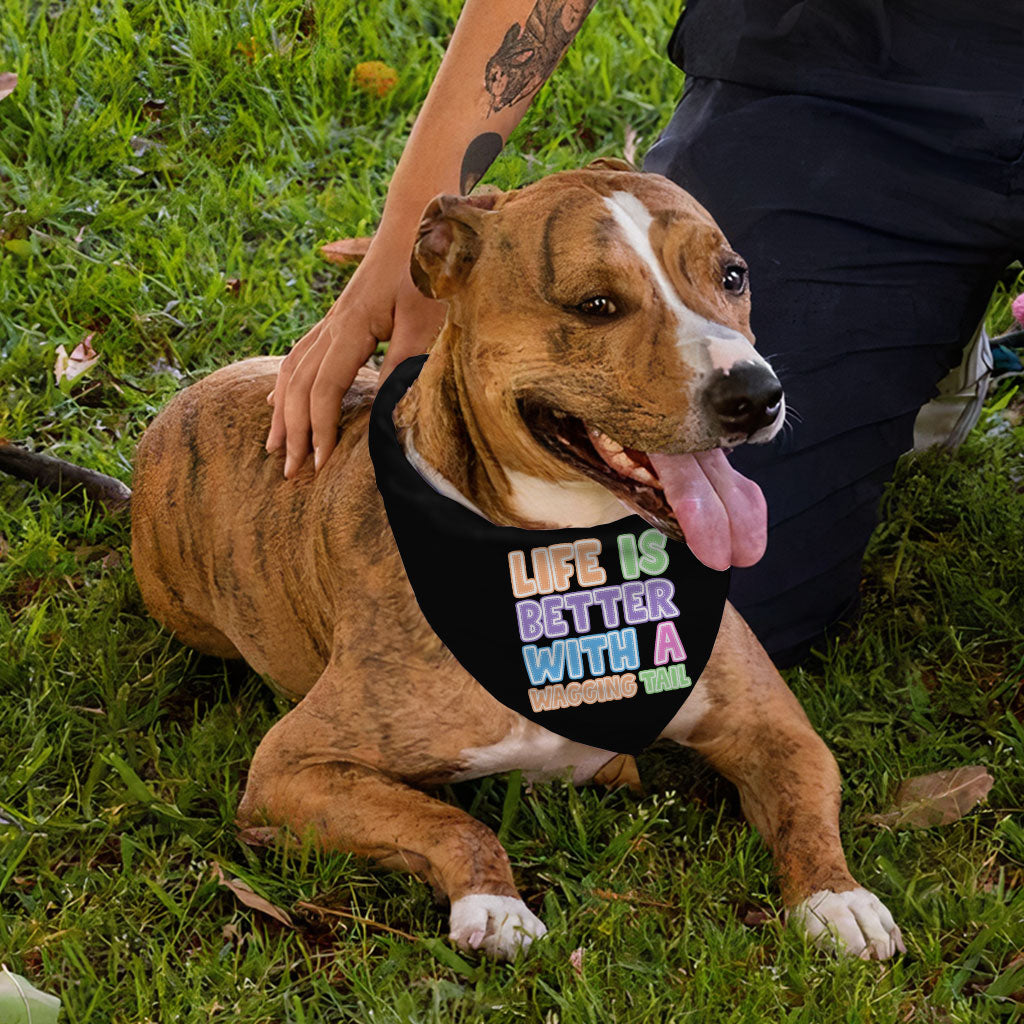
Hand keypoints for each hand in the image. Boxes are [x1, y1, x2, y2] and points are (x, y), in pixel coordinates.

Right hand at [266, 245, 446, 476]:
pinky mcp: (340, 318)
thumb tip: (387, 415)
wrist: (420, 220)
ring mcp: (332, 320)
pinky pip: (300, 355)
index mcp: (350, 327)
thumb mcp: (425, 321)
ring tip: (275, 446)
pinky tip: (278, 399)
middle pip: (299, 385)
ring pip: (292, 370)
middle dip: (293, 430)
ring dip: (283, 411)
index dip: (320, 429)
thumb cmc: (428, 269)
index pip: (324, 389)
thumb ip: (405, 366)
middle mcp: (333, 325)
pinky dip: (286, 383)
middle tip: (291, 471)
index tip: (321, 465)